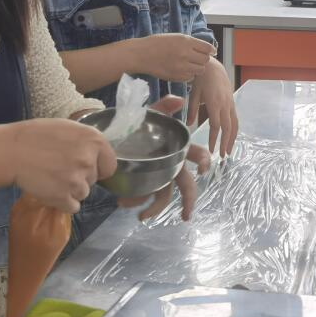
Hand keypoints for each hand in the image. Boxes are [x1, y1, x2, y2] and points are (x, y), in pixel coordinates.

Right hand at [7, 118, 116, 213]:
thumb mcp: (67, 128)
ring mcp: (77, 180)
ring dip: (70, 190)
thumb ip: (85, 142)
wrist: (11, 151)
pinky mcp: (64, 197)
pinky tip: (49, 190)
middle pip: (93, 180)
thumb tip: (95, 154)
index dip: (98, 167)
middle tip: (59, 168)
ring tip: (51, 178)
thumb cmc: (36, 135)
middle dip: (80, 177)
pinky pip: (72, 206)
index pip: (109, 165)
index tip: (84, 167)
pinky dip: (62, 202)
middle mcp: (89, 160)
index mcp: (94, 140)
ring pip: (82, 194)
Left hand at [116, 95, 211, 220]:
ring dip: (152, 207)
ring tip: (134, 211)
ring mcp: (159, 175)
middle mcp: (171, 164)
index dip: (202, 160)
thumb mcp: (148, 114)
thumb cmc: (137, 124)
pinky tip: (122, 201)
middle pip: (185, 184)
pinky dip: (135, 201)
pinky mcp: (145, 182)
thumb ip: (163, 106)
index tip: (203, 170)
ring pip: (163, 195)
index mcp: (176, 147)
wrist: (113, 135)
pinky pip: (145, 196)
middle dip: (188, 201)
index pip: (194, 154)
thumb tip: (179, 99)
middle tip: (186, 216)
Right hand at [139, 33, 216, 82]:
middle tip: (197, 57)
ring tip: (189, 63)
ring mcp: (181, 67)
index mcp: (186, 41)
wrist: (141, 54)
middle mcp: (185, 54)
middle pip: (205, 60)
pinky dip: (189, 74)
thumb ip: (191, 43)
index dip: (210, 50)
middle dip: (203, 58)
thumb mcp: (176, 37)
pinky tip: (181, 69)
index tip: (210, 51)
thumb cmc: (157, 43)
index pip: (208, 48)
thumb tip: (207, 49)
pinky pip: (190, 77)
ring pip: (200, 70)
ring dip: (197, 67)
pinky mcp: (176, 77)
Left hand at [188, 59, 238, 156]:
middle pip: (228, 128)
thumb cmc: (201, 79)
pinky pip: (235, 118)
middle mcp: (225, 104)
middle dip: (226, 143)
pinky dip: (234, 130)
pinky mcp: (232, 102)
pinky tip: (231, 137)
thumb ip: (192, 109)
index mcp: (214, 103)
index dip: (214, 138)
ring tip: (229, 150)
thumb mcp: (194, 94)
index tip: (211, 149)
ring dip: (232, 138)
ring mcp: (230, 103)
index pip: (216, 125)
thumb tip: (189, 124)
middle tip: (223, 156)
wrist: (213, 66)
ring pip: (234, 124)